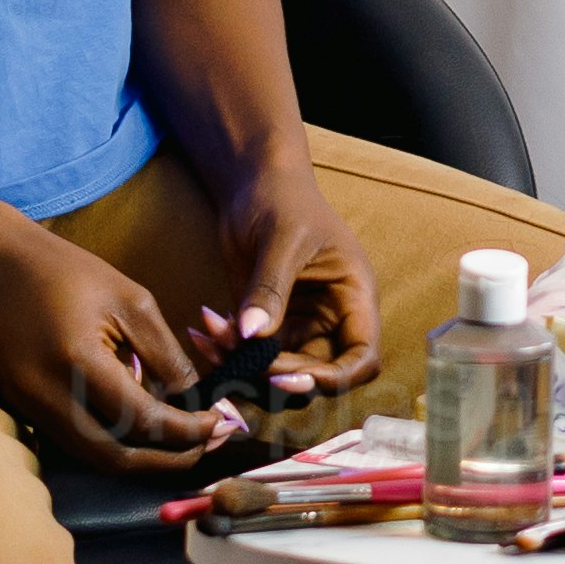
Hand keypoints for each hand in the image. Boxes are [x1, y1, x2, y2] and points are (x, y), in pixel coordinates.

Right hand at [0, 212, 235, 476]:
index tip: (220, 422)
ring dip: (142, 458)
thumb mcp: (129, 299)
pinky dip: (114, 444)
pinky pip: (76, 443)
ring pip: (95, 458)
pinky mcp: (23, 408)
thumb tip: (197, 401)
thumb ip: (165, 355)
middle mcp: (47, 397)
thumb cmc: (63, 268)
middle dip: (168, 459)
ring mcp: (29, 407)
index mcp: (77, 363)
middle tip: (207, 443)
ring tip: (182, 440)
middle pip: (117, 459)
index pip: (142, 420)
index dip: (187, 430)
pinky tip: (141, 425)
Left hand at [195, 137, 381, 415]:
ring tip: (210, 334)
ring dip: (243, 366)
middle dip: (276, 374)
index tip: (293, 375)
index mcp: (353, 299)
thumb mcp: (281, 239)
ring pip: (278, 374)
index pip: (361, 359)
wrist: (252, 185)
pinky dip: (225, 352)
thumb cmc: (283, 199)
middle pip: (317, 375)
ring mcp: (297, 326)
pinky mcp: (266, 326)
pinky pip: (249, 357)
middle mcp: (330, 321)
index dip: (335, 378)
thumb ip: (270, 288)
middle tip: (238, 354)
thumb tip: (252, 335)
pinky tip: (202, 329)